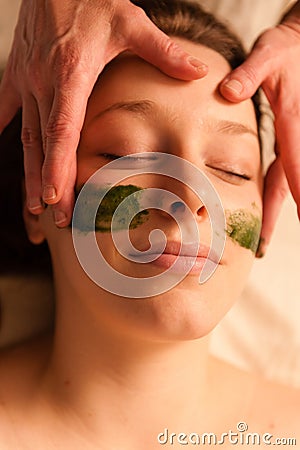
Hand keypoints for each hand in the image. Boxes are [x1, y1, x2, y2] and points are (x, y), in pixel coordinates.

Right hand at [0, 0, 206, 226]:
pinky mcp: (16, 75)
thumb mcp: (130, 21)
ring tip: (34, 207)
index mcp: (71, 74)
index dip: (58, 166)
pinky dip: (7, 138)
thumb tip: (198, 71)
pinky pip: (6, 112)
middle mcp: (43, 83)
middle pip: (43, 144)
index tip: (56, 198)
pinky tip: (12, 164)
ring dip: (29, 173)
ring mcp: (25, 81)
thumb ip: (162, 50)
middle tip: (55, 218)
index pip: (62, 130)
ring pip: (24, 137)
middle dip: (47, 183)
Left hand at [219, 3, 299, 255]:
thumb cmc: (286, 49)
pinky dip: (278, 190)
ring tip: (264, 235)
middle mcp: (297, 134)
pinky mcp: (289, 136)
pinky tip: (268, 205)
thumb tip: (228, 91)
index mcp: (292, 119)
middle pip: (292, 180)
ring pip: (286, 179)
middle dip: (291, 210)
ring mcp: (295, 138)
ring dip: (277, 207)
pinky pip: (283, 169)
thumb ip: (249, 74)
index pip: (296, 161)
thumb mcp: (267, 54)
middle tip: (267, 241)